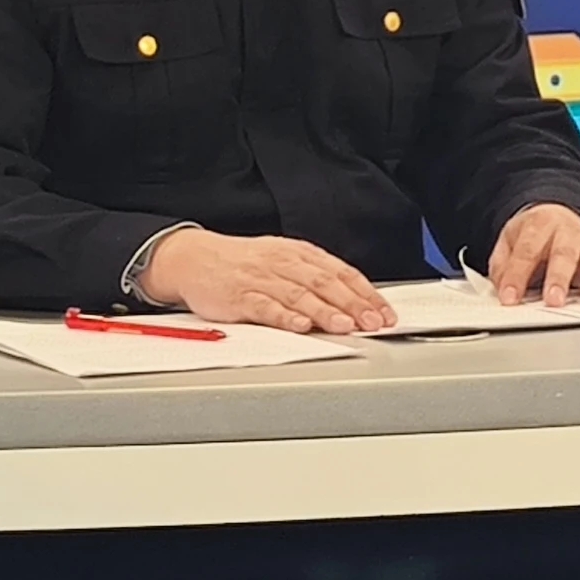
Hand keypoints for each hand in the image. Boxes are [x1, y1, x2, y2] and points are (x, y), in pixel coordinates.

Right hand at [132, 227, 395, 333]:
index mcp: (299, 253)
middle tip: (374, 322)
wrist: (195, 258)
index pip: (340, 272)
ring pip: (299, 294)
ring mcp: (261, 279)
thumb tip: (355, 301)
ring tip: (346, 326)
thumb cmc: (244, 263)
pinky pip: (265, 306)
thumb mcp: (284, 261)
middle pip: (325, 283)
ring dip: (325, 311)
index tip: (385, 312)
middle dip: (353, 304)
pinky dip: (284, 316)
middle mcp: (283, 263)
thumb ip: (315, 278)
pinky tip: (300, 325)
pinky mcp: (239, 296)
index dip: (365, 293)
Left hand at [490, 203, 579, 305]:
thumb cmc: (534, 233)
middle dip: (559, 278)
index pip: (527, 251)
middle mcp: (568, 233)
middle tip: (553, 300)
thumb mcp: (509, 241)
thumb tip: (502, 288)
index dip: (517, 275)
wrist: (556, 214)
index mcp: (540, 225)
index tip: (509, 298)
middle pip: (564, 254)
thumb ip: (503, 264)